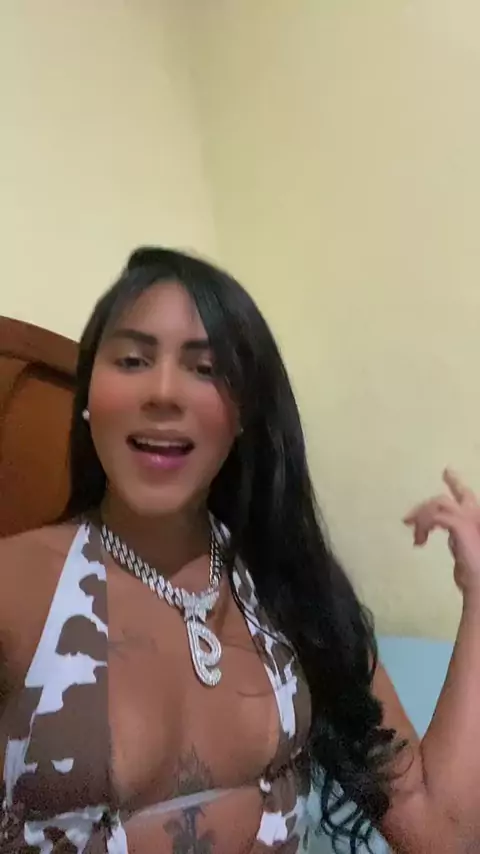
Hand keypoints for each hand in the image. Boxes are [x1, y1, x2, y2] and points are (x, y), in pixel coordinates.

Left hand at [404, 469, 479, 596]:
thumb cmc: (476, 578)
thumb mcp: (466, 558)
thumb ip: (460, 543)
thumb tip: (451, 538)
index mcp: (478, 522)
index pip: (468, 498)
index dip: (457, 484)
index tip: (447, 472)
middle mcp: (477, 516)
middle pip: (459, 494)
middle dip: (448, 485)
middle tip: (432, 489)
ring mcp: (471, 518)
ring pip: (439, 503)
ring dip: (423, 516)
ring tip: (416, 536)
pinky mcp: (461, 524)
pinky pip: (436, 515)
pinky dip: (424, 524)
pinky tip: (420, 540)